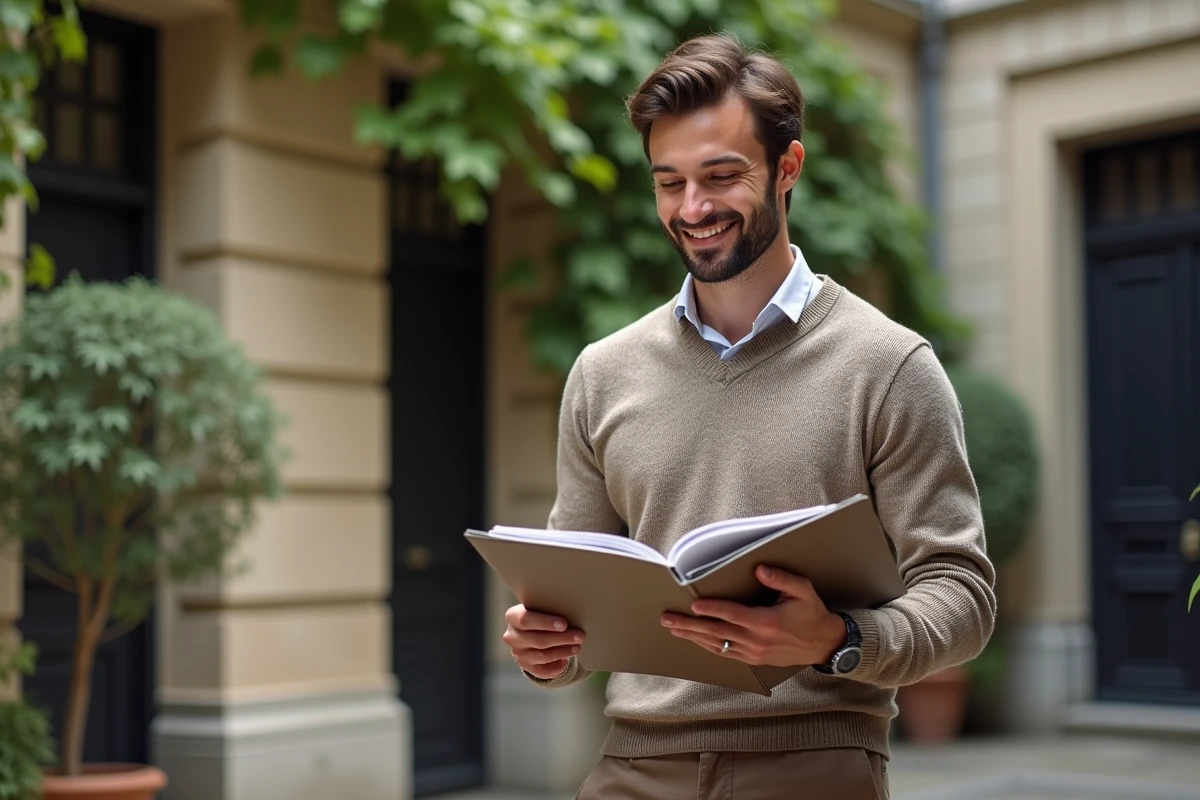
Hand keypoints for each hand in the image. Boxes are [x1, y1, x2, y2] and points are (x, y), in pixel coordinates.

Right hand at [503, 604, 584, 679]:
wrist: (533, 631)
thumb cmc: (541, 614)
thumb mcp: (541, 607)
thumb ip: (549, 607)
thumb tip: (572, 611)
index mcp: (513, 616)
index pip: (525, 619)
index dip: (545, 622)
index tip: (564, 624)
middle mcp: (512, 636)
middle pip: (538, 639)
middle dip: (562, 638)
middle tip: (580, 636)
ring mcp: (518, 653)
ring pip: (542, 655)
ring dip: (563, 651)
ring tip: (577, 647)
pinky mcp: (526, 666)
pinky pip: (542, 671)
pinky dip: (555, 667)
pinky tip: (565, 661)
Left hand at [660, 565, 846, 666]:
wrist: (822, 644)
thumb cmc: (811, 613)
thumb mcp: (803, 590)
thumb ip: (782, 579)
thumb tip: (760, 569)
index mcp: (767, 622)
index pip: (733, 615)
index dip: (712, 609)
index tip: (693, 604)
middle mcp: (757, 640)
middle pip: (717, 632)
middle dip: (690, 625)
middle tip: (668, 619)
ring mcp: (753, 652)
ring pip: (717, 644)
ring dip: (693, 637)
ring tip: (673, 628)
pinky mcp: (752, 659)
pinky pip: (725, 653)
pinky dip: (707, 646)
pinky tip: (694, 640)